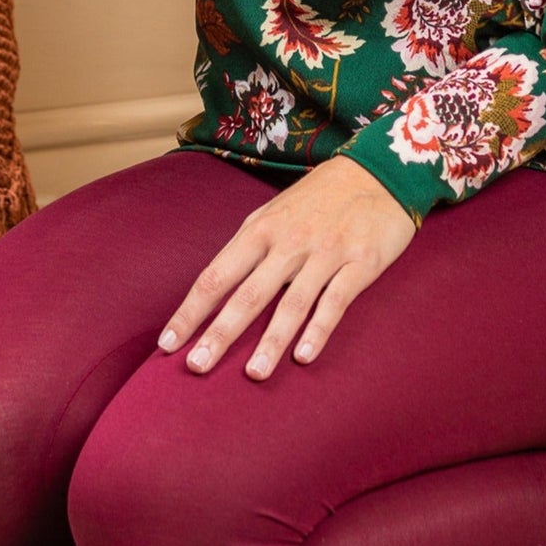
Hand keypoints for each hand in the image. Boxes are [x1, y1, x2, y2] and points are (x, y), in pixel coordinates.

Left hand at [158, 156, 415, 379]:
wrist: (378, 171)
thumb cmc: (319, 198)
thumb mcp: (275, 212)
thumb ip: (250, 248)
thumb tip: (216, 288)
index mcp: (260, 229)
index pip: (216, 275)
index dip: (190, 311)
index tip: (167, 343)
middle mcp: (288, 242)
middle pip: (247, 294)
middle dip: (219, 333)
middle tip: (196, 367)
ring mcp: (324, 253)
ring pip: (291, 302)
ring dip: (271, 341)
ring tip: (253, 374)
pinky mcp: (360, 262)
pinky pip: (336, 301)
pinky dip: (318, 329)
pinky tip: (304, 356)